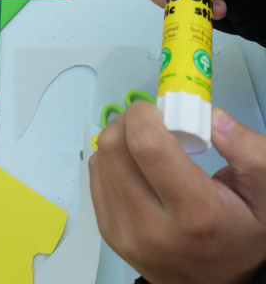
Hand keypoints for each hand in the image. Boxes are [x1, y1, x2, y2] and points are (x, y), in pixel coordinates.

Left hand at [90, 102, 265, 283]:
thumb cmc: (239, 231)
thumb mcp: (263, 193)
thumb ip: (248, 150)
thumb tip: (211, 117)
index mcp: (195, 213)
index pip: (147, 146)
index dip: (146, 115)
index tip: (161, 112)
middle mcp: (152, 227)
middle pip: (115, 147)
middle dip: (130, 119)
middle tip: (152, 120)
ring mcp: (125, 233)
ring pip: (101, 158)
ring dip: (119, 136)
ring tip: (145, 141)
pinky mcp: (109, 233)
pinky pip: (95, 175)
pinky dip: (111, 158)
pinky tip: (135, 164)